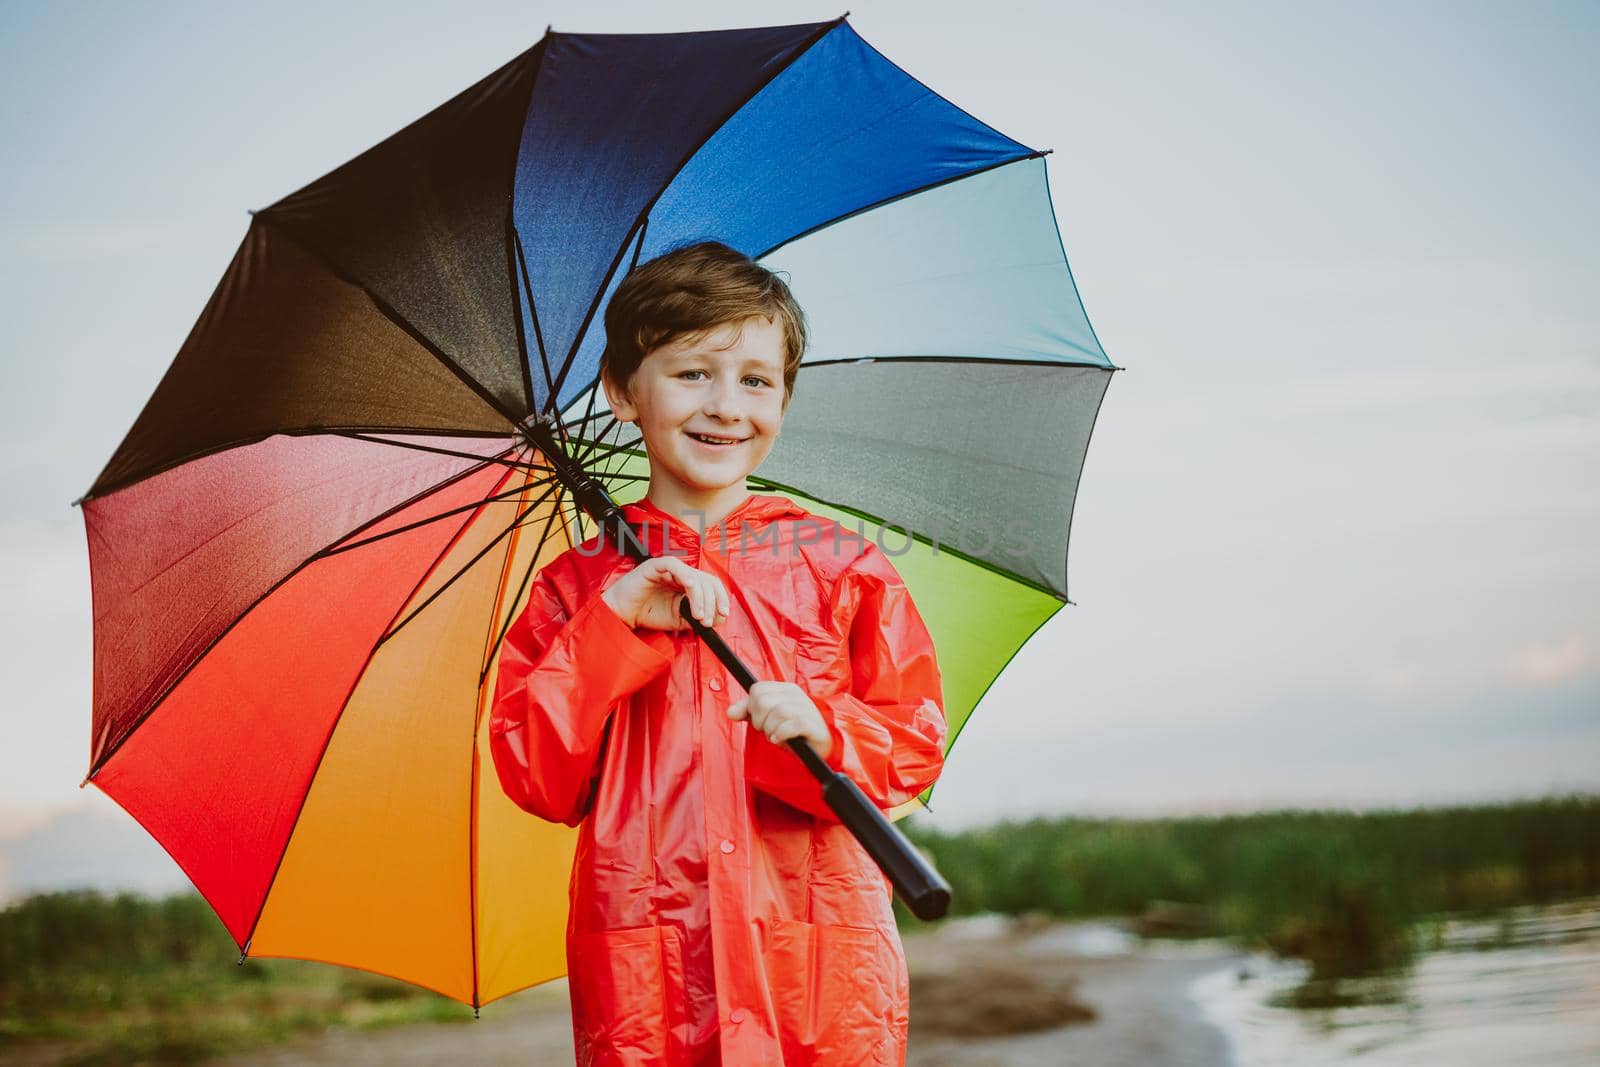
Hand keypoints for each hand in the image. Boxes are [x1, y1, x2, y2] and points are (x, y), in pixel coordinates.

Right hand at [601, 555, 729, 630]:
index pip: (711, 585)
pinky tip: (689, 589)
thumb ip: (695, 617)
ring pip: (694, 576)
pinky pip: (674, 565)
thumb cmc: (647, 614)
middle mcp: (681, 575)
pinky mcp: (654, 566)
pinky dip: (685, 576)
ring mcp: (668, 569)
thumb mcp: (678, 620)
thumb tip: (717, 619)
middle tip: (706, 620)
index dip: (720, 598)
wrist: (622, 615)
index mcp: (687, 585)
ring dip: (701, 597)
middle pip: (706, 580)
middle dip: (711, 601)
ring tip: (698, 615)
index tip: (723, 615)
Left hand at [728, 681, 832, 759]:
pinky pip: (788, 726)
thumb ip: (748, 712)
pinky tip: (780, 739)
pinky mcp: (811, 724)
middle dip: (759, 721)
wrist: (817, 746)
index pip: (757, 690)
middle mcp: (795, 694)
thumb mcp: (768, 719)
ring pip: (775, 713)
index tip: (760, 719)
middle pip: (763, 701)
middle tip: (768, 729)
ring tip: (776, 735)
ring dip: (770, 730)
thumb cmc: (791, 731)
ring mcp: (805, 708)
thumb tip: (731, 712)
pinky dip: (780, 735)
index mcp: (785, 689)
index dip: (751, 707)